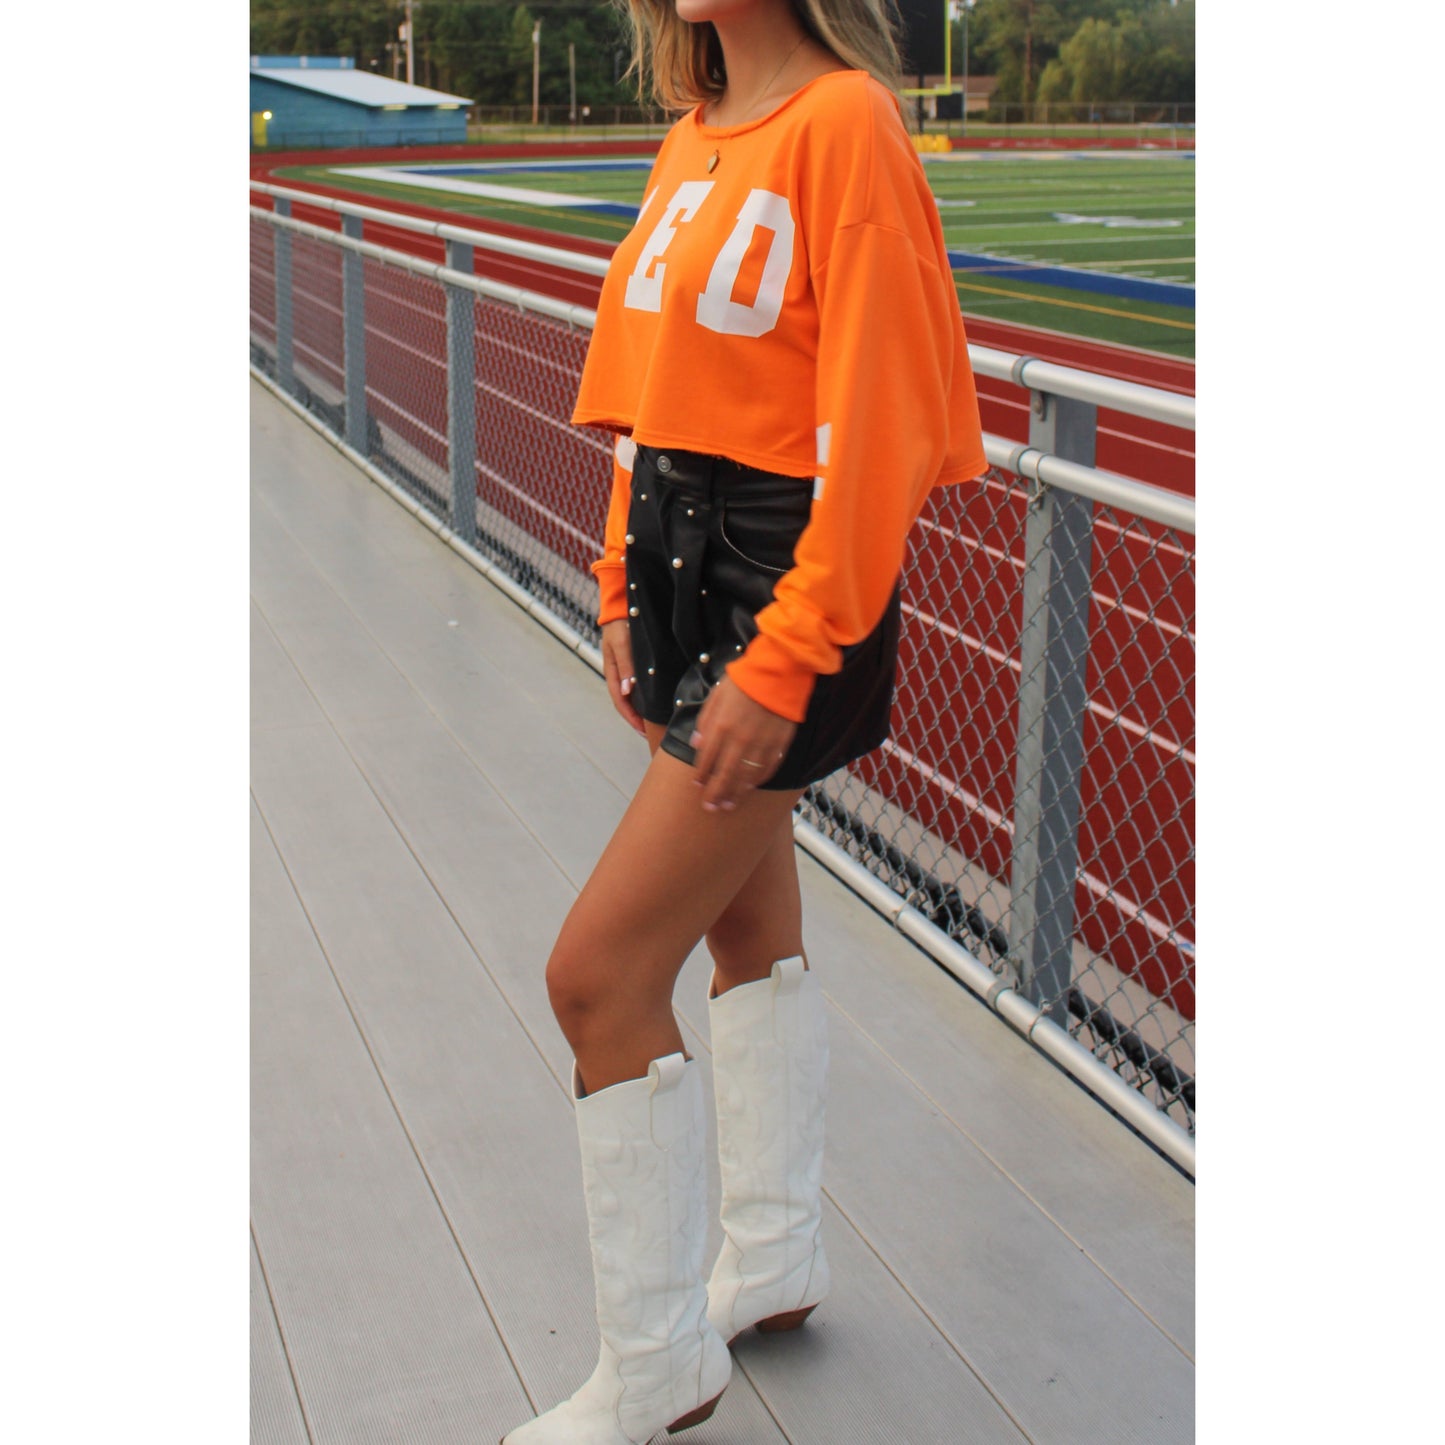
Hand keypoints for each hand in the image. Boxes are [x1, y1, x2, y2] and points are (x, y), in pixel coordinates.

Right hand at [601, 620, 646, 736]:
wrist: (620, 606)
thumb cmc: (621, 623)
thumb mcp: (623, 644)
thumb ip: (626, 666)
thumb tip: (627, 692)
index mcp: (612, 671)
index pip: (620, 701)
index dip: (631, 718)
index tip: (642, 731)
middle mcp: (617, 673)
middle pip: (624, 703)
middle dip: (635, 719)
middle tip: (649, 734)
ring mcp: (623, 669)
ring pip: (630, 695)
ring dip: (639, 710)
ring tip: (651, 722)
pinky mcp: (631, 663)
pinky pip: (635, 685)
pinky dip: (642, 697)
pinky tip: (651, 701)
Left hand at [690, 676, 796, 811]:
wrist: (778, 671)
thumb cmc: (745, 680)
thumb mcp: (716, 695)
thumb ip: (705, 721)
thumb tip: (696, 744)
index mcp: (721, 726)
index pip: (706, 759)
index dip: (701, 775)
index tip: (697, 786)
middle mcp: (739, 739)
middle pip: (724, 775)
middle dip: (715, 793)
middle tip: (710, 808)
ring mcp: (760, 744)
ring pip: (745, 777)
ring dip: (735, 794)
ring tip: (728, 805)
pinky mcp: (779, 744)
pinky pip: (767, 769)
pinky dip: (757, 781)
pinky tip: (750, 788)